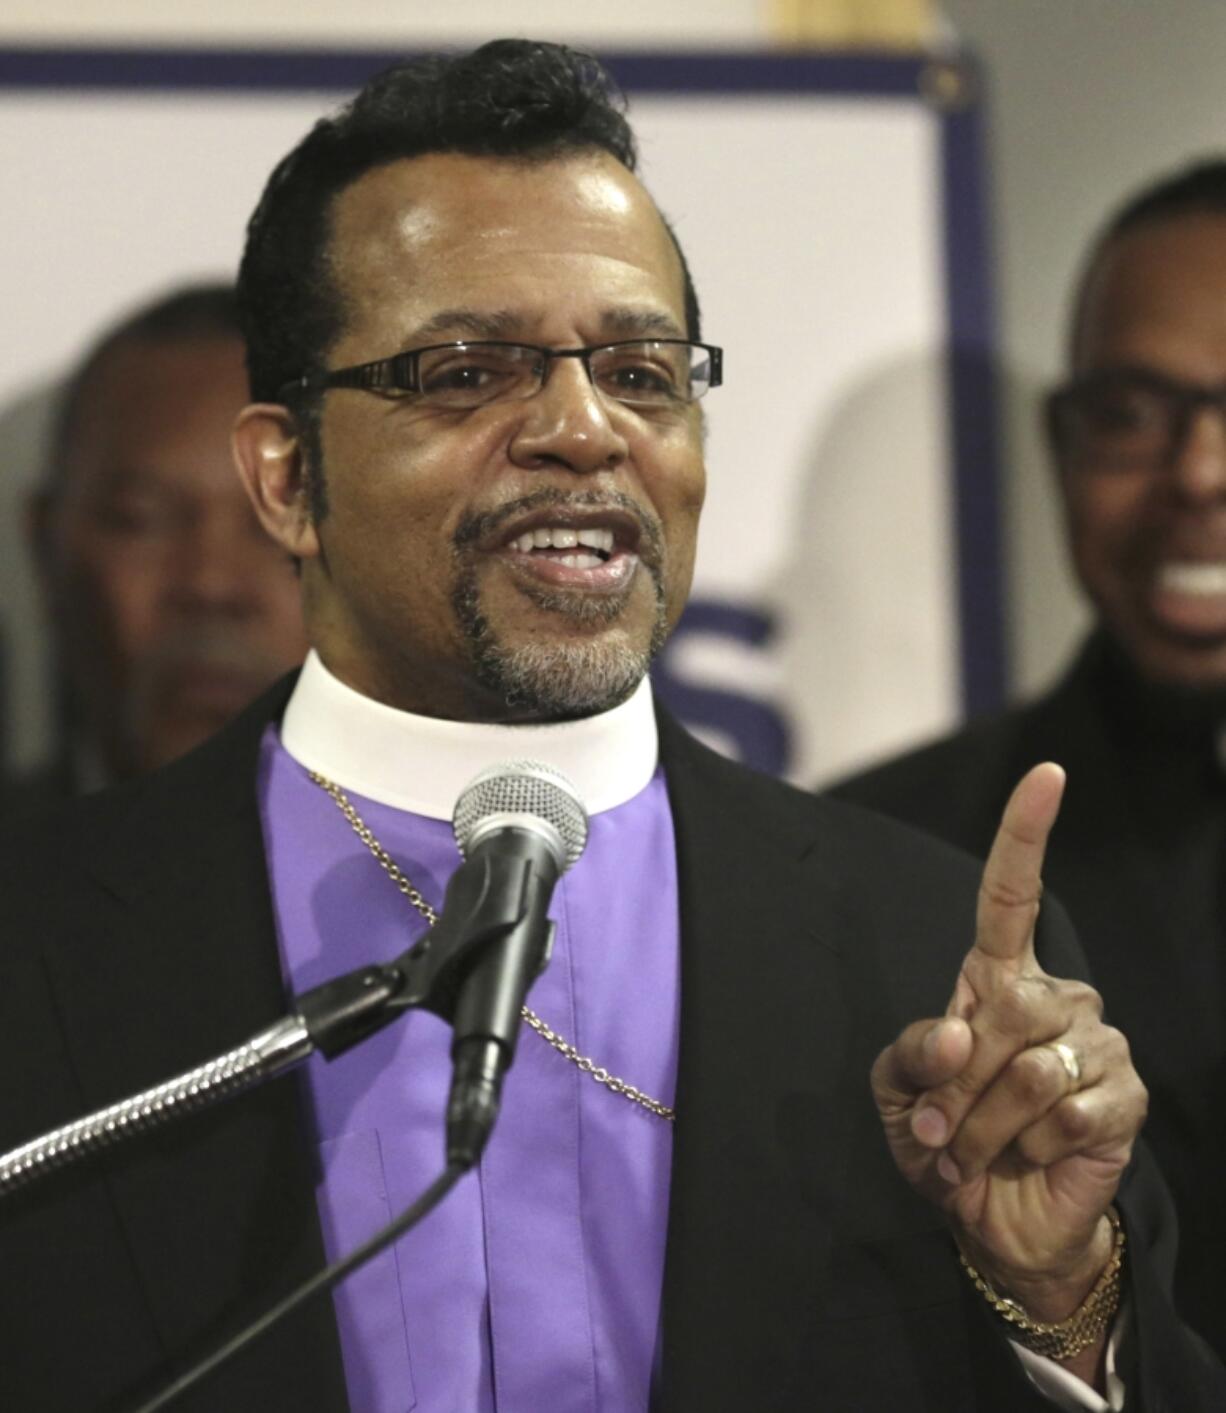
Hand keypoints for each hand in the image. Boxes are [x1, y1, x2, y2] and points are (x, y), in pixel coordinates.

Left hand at [871, 762, 1145, 1323]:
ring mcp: (1096, 1042)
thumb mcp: (899, 1094)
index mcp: (995, 978)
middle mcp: (1054, 997)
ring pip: (1030, 1069)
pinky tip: (1032, 1154)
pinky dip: (1029, 1147)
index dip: (1026, 834)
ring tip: (978, 1149)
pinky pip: (1068, 1113)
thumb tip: (961, 1030)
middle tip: (944, 1129)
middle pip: (1002, 1012)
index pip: (1011, 894)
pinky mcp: (1125, 1096)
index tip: (1048, 774)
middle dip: (957, 1085)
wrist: (992, 1220)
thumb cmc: (943, 1139)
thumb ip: (914, 1053)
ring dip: (985, 1126)